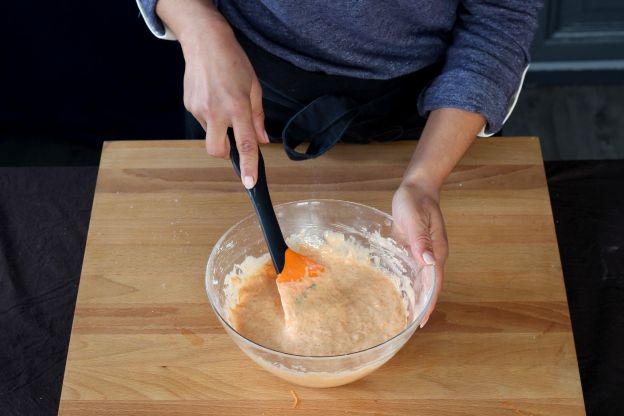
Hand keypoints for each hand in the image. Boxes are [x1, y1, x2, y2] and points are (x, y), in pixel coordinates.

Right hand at [183, 28, 267, 187]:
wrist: (205, 42)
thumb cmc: (233, 62)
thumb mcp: (254, 88)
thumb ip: (258, 117)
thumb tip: (262, 140)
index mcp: (237, 107)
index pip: (245, 144)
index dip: (248, 166)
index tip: (250, 183)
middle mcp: (216, 111)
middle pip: (217, 150)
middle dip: (225, 154)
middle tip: (232, 140)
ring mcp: (199, 109)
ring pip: (210, 134)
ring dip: (218, 129)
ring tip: (223, 104)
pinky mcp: (189, 105)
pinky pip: (202, 121)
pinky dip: (210, 116)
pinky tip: (213, 97)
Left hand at [392, 181, 447, 327]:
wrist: (416, 189)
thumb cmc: (414, 201)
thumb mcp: (414, 218)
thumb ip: (420, 240)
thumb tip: (428, 262)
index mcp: (437, 250)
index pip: (434, 283)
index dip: (428, 302)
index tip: (421, 321)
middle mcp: (432, 255)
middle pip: (429, 286)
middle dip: (421, 305)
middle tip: (409, 326)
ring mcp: (424, 253)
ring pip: (420, 280)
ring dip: (414, 296)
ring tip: (403, 316)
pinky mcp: (414, 250)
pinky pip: (412, 271)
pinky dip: (407, 283)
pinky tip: (398, 294)